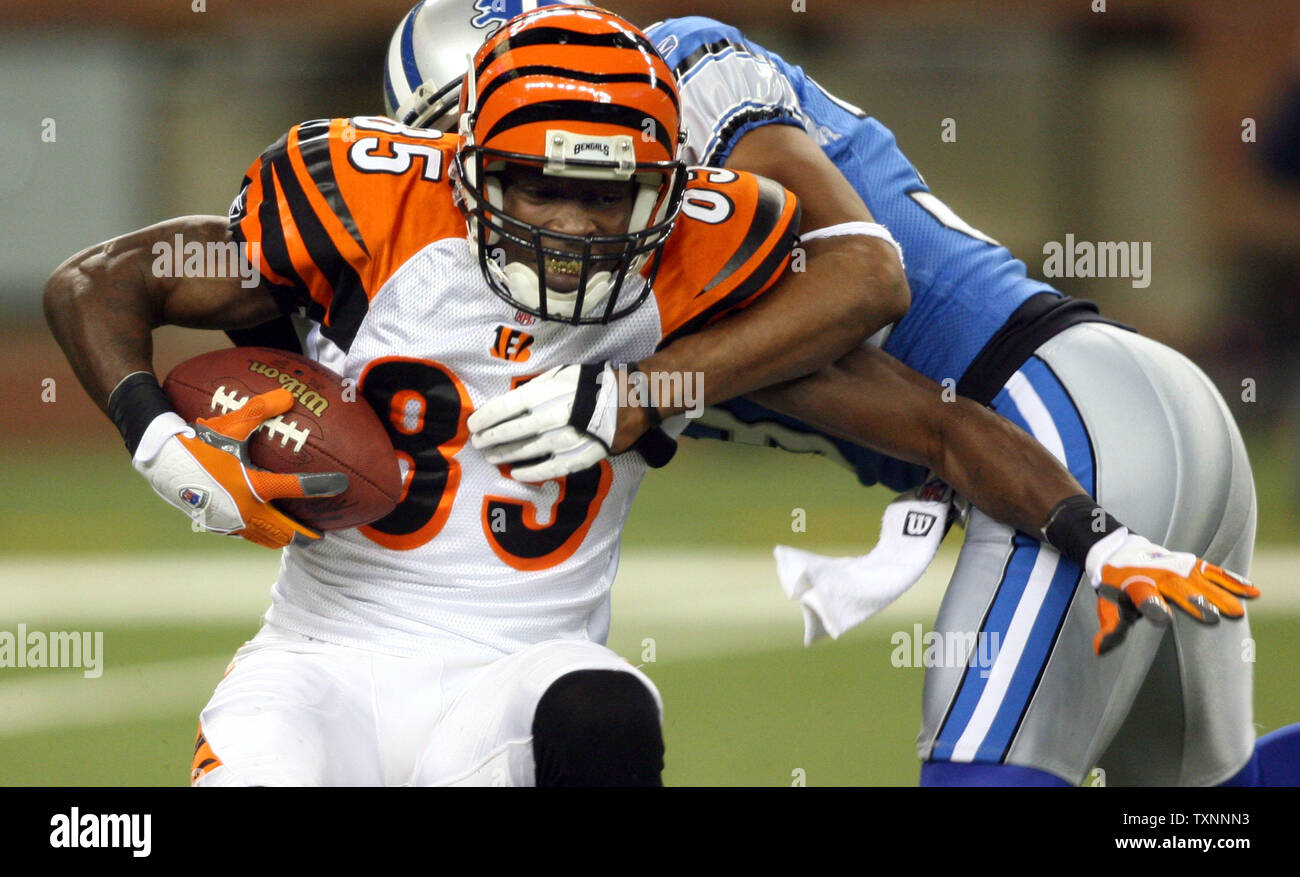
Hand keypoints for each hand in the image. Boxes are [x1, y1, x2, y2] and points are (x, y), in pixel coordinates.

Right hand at [134, 388, 347, 547]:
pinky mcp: (218, 526)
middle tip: (321, 535)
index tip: (341, 485)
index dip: (320, 486)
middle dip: (305, 536)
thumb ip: (261, 410)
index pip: (293, 487)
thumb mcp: (231, 425)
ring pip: (265, 538)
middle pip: (284, 532)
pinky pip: (247, 535)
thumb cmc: (198, 443)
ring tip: (299, 537)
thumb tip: (289, 396)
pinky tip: (264, 526)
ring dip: (283, 537)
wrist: (161, 463)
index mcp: (251, 485)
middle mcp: (244, 510)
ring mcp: (230, 523)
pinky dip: (260, 534)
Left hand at [468, 363, 618, 481]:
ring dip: (506, 455)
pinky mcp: (583, 455)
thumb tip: (509, 403)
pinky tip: (517, 473)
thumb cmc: (593, 384)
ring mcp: (570, 438)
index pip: (509, 406)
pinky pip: (552, 468)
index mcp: (551, 392)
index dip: (488, 417)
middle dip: (492, 438)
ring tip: (492, 456)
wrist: (633, 400)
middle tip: (478, 443)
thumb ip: (536, 388)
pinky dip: (533, 473)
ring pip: (530, 450)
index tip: (474, 424)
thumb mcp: (563, 375)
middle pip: (515, 430)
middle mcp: (557, 416)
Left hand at [1085, 530, 1258, 654]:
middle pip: (1178, 588)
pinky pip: (1214, 572)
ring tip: (1236, 611)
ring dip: (1219, 595)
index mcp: (1135, 584)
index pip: (1143, 596)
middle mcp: (1159, 574)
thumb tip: (1100, 648)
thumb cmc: (1118, 589)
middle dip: (1193, 600)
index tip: (1162, 616)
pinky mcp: (1192, 564)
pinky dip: (1231, 580)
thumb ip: (1110, 626)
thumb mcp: (1109, 606)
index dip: (1152, 605)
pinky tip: (1251, 591)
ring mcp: (1178, 567)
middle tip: (1211, 616)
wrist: (1122, 554)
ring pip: (1201, 581)